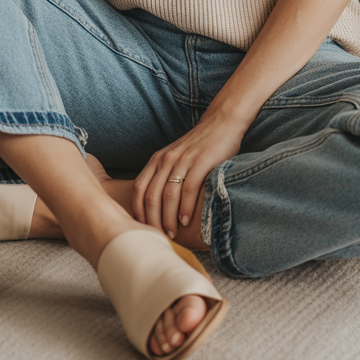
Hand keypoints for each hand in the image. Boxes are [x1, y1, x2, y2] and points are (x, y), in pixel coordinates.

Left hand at [132, 111, 246, 240]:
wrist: (221, 124)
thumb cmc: (198, 146)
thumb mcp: (175, 157)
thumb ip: (166, 175)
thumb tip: (157, 206)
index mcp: (157, 159)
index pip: (139, 188)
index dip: (138, 210)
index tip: (143, 226)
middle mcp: (166, 159)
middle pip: (151, 195)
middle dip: (152, 220)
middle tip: (158, 236)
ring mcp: (183, 160)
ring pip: (168, 195)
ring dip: (169, 218)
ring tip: (172, 232)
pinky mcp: (201, 162)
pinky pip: (189, 189)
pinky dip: (185, 208)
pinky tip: (186, 220)